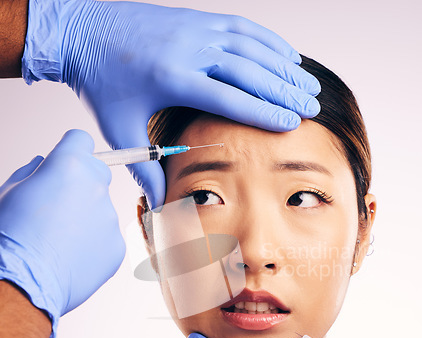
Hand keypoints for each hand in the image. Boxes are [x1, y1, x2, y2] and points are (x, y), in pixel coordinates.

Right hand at [0, 130, 124, 337]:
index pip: (80, 140)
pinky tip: (71, 259)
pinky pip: (106, 238)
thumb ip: (34, 173)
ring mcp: (110, 218)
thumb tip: (45, 165)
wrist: (22, 284)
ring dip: (86, 219)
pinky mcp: (118, 246)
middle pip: (96, 175)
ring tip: (59, 242)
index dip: (70, 150)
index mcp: (70, 165)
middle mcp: (97, 187)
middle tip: (57, 210)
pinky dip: (93, 245)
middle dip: (80, 186)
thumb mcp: (9, 192)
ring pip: (101, 210)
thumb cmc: (9, 236)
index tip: (64, 164)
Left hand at [22, 1, 320, 208]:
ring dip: (283, 66)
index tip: (291, 123)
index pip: (229, 97)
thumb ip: (143, 168)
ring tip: (309, 85)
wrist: (81, 29)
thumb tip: (160, 206)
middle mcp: (189, 49)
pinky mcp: (197, 18)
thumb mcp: (119, 128)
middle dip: (284, 90)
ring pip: (251, 46)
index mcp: (172, 78)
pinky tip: (288, 56)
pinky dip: (269, 42)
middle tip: (312, 107)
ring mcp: (195, 29)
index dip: (262, 111)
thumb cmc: (102, 83)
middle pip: (248, 70)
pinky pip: (242, 27)